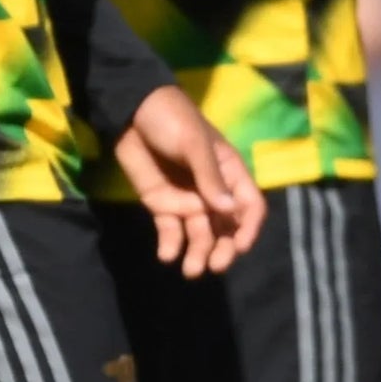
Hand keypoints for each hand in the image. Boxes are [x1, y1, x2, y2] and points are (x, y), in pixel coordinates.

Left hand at [110, 86, 266, 276]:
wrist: (131, 111)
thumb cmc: (171, 118)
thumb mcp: (193, 142)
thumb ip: (209, 177)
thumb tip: (229, 210)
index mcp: (229, 173)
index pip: (249, 206)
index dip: (248, 228)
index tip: (240, 246)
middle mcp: (213, 191)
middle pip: (226, 228)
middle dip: (222, 249)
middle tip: (213, 266)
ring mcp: (187, 200)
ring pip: (200, 234)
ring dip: (198, 253)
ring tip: (190, 270)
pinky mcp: (162, 204)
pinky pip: (171, 230)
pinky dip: (171, 245)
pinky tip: (167, 255)